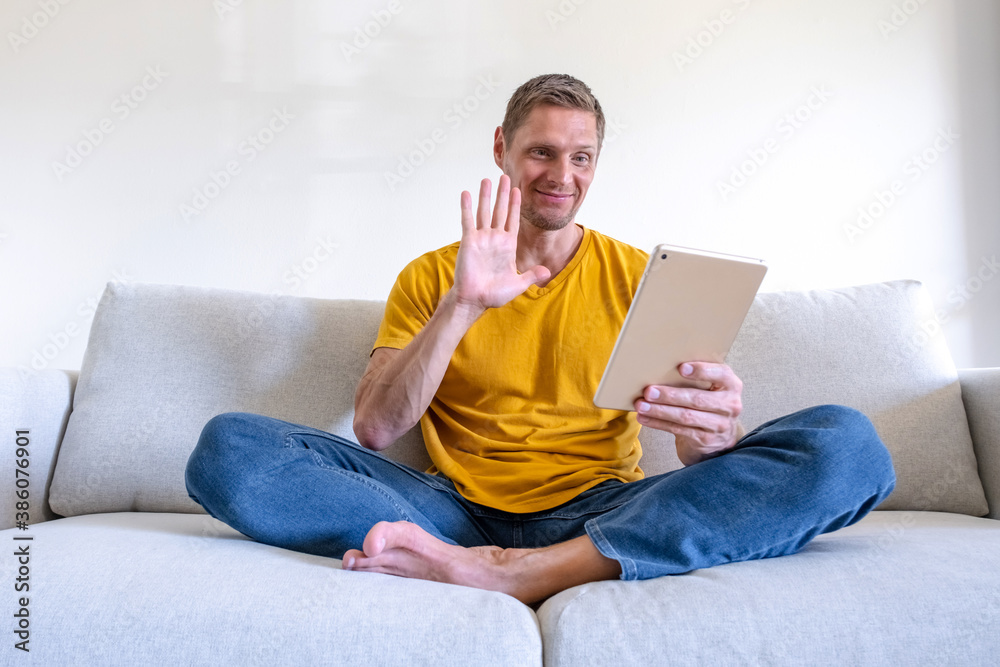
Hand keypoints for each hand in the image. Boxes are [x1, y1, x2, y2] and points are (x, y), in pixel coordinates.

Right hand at [450, 176, 550, 315]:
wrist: (474, 300)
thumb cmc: (493, 294)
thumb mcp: (517, 284)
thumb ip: (531, 275)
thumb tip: (547, 272)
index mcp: (508, 245)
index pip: (513, 220)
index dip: (516, 205)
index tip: (518, 190)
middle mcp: (495, 238)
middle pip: (500, 210)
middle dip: (503, 194)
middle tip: (505, 177)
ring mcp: (481, 238)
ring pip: (484, 211)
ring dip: (486, 195)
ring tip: (487, 179)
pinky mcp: (469, 241)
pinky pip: (468, 220)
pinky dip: (467, 207)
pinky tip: (467, 193)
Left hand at [634, 362, 744, 465]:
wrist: (719, 438)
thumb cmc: (708, 404)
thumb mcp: (710, 388)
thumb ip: (696, 378)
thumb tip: (660, 366)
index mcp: (731, 385)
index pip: (721, 374)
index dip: (702, 371)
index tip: (681, 368)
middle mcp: (729, 405)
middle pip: (697, 399)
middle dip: (670, 395)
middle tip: (649, 391)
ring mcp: (719, 425)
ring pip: (685, 416)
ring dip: (659, 411)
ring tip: (642, 405)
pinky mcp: (706, 439)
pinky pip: (678, 429)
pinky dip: (658, 423)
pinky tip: (645, 418)